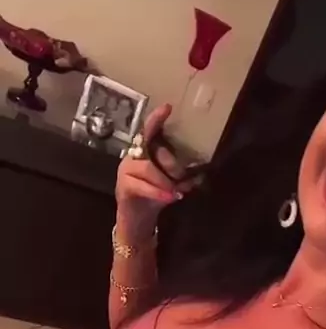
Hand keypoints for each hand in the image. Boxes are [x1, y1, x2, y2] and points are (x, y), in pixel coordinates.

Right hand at [115, 104, 187, 238]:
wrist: (137, 220)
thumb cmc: (154, 197)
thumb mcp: (171, 185)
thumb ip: (182, 178)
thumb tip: (199, 174)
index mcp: (144, 152)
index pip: (149, 131)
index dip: (157, 119)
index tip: (168, 107)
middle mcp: (132, 157)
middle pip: (153, 150)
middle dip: (171, 163)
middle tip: (182, 178)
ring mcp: (125, 171)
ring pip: (148, 169)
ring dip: (165, 181)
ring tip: (176, 192)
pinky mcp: (123, 187)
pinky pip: (142, 186)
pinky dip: (158, 193)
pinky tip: (169, 198)